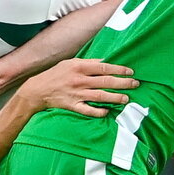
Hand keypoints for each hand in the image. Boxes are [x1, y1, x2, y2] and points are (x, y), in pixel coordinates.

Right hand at [19, 58, 138, 116]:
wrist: (38, 90)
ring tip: (126, 98)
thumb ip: (88, 63)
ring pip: (100, 96)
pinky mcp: (72, 106)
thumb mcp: (70, 63)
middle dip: (122, 83)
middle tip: (135, 84)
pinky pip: (87, 110)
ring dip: (115, 97)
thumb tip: (105, 62)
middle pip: (105, 82)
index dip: (118, 69)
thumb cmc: (56, 74)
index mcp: (79, 67)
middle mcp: (79, 80)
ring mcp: (76, 94)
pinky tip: (107, 112)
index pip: (103, 67)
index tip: (130, 72)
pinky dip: (98, 112)